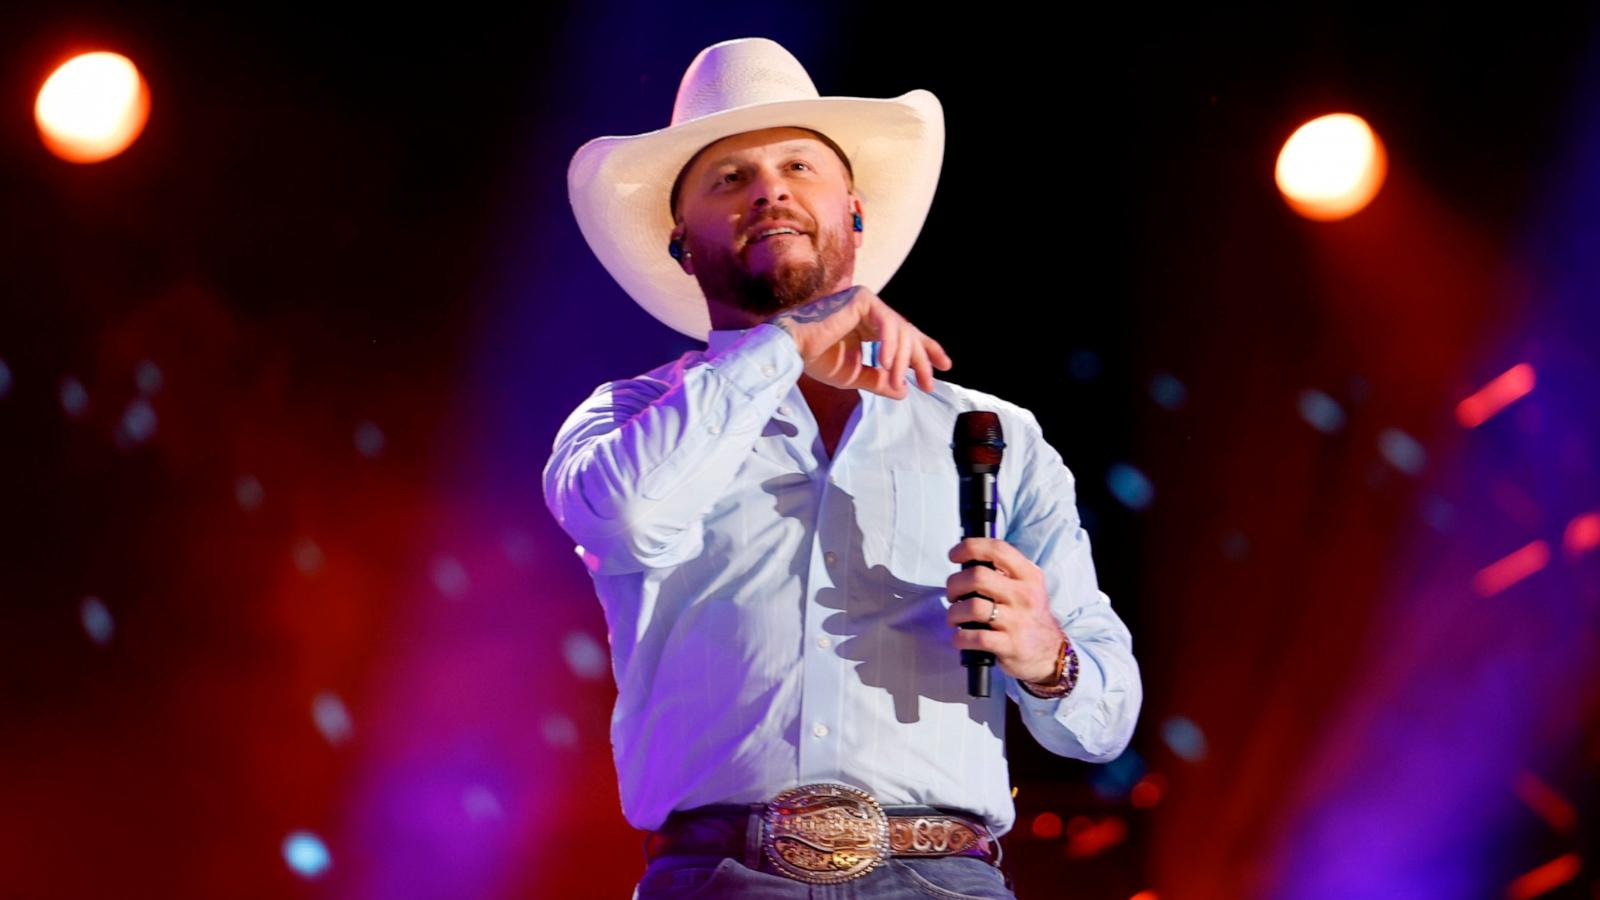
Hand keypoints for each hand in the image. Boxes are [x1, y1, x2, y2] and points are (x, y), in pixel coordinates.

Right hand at [766, 286, 951, 398]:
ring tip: (899, 380)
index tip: (944, 367)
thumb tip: (904, 391)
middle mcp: (870, 310)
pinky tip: (886, 363)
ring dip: (902, 359)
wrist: (791, 349)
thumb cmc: (816, 359)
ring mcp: (867, 301)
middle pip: (908, 332)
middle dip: (921, 359)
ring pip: (900, 330)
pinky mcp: (862, 298)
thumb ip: (879, 381)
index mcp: (868, 325)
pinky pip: (886, 323)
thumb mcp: (855, 375)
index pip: (904, 335)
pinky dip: (889, 345)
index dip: (926, 350)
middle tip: (929, 383)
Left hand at [945, 537, 1065, 684]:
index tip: (954, 555)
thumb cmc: (1029, 615)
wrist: (1050, 652)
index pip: (997, 549)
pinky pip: (975, 637)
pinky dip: (960, 638)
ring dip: (954, 613)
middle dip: (954, 585)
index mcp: (1028, 576)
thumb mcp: (1028, 586)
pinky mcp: (1010, 645)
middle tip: (952, 595)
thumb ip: (1004, 571)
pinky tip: (960, 638)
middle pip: (977, 577)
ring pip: (973, 607)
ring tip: (955, 618)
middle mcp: (1025, 595)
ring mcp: (1018, 621)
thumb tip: (967, 561)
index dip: (970, 548)